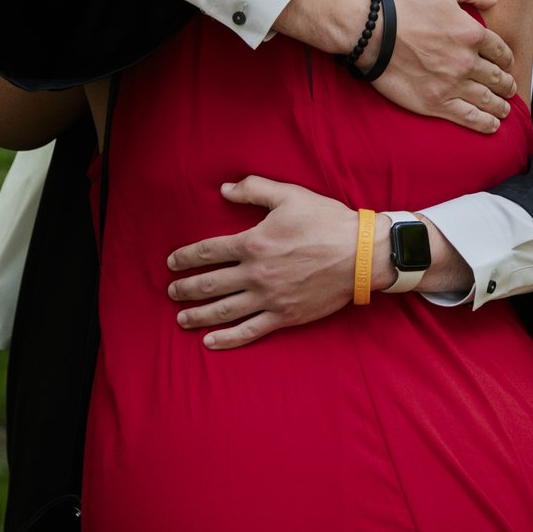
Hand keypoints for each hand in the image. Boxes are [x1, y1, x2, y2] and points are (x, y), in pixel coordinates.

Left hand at [166, 176, 359, 349]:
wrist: (360, 254)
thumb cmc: (326, 221)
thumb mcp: (290, 195)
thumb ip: (254, 190)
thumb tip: (224, 189)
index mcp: (254, 243)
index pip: (208, 251)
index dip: (185, 257)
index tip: (171, 262)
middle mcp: (256, 273)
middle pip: (210, 284)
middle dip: (186, 288)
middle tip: (172, 291)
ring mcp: (269, 298)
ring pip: (224, 311)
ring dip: (198, 315)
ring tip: (181, 318)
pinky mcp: (284, 316)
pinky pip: (249, 331)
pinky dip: (227, 339)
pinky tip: (211, 342)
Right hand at [373, 0, 516, 133]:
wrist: (372, 32)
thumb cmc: (404, 4)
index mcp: (471, 33)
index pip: (499, 49)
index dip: (506, 58)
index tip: (507, 63)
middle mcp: (467, 61)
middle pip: (496, 76)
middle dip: (506, 83)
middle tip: (509, 88)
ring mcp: (452, 84)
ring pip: (486, 99)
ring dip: (500, 105)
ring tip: (505, 109)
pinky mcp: (436, 103)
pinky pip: (468, 117)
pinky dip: (485, 123)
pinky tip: (493, 125)